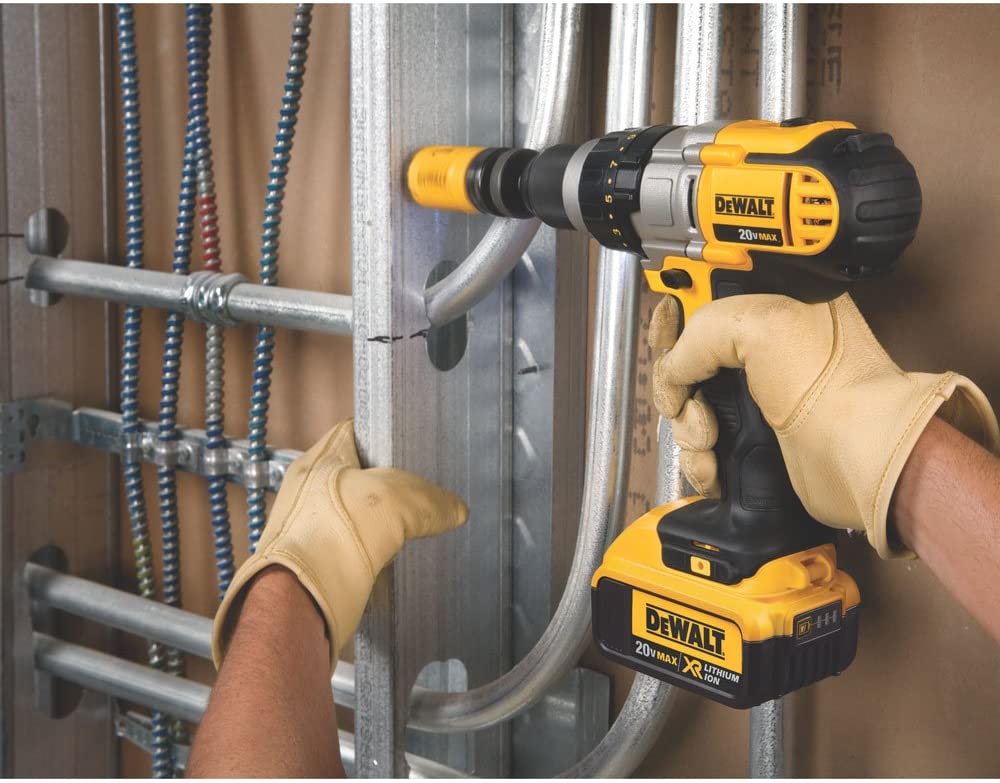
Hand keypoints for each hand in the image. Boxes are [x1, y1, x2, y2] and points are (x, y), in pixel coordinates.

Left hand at [212, 420, 467, 669]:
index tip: (413, 449)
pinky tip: (396, 557)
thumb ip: (432, 500)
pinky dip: (374, 552)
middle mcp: (310, 488)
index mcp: (321, 458)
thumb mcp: (399, 501)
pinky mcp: (318, 560)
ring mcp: (311, 525)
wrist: (304, 595)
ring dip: (384, 524)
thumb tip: (457, 510)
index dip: (385, 437)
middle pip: (360, 476)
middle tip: (424, 491)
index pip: (355, 432)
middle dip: (391, 486)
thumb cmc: (340, 530)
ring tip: (418, 525)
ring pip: (359, 515)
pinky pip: (354, 547)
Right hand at [649, 293, 998, 557]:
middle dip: (678, 387)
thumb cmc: (836, 386)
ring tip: (711, 437)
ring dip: (687, 428)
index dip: (674, 318)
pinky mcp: (750, 443)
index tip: (664, 333)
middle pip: (683, 364)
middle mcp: (758, 354)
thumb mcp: (759, 323)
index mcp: (768, 310)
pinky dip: (698, 460)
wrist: (861, 455)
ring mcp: (753, 401)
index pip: (700, 302)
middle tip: (694, 399)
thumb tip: (672, 371)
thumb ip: (698, 332)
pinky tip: (713, 465)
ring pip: (686, 411)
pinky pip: (700, 449)